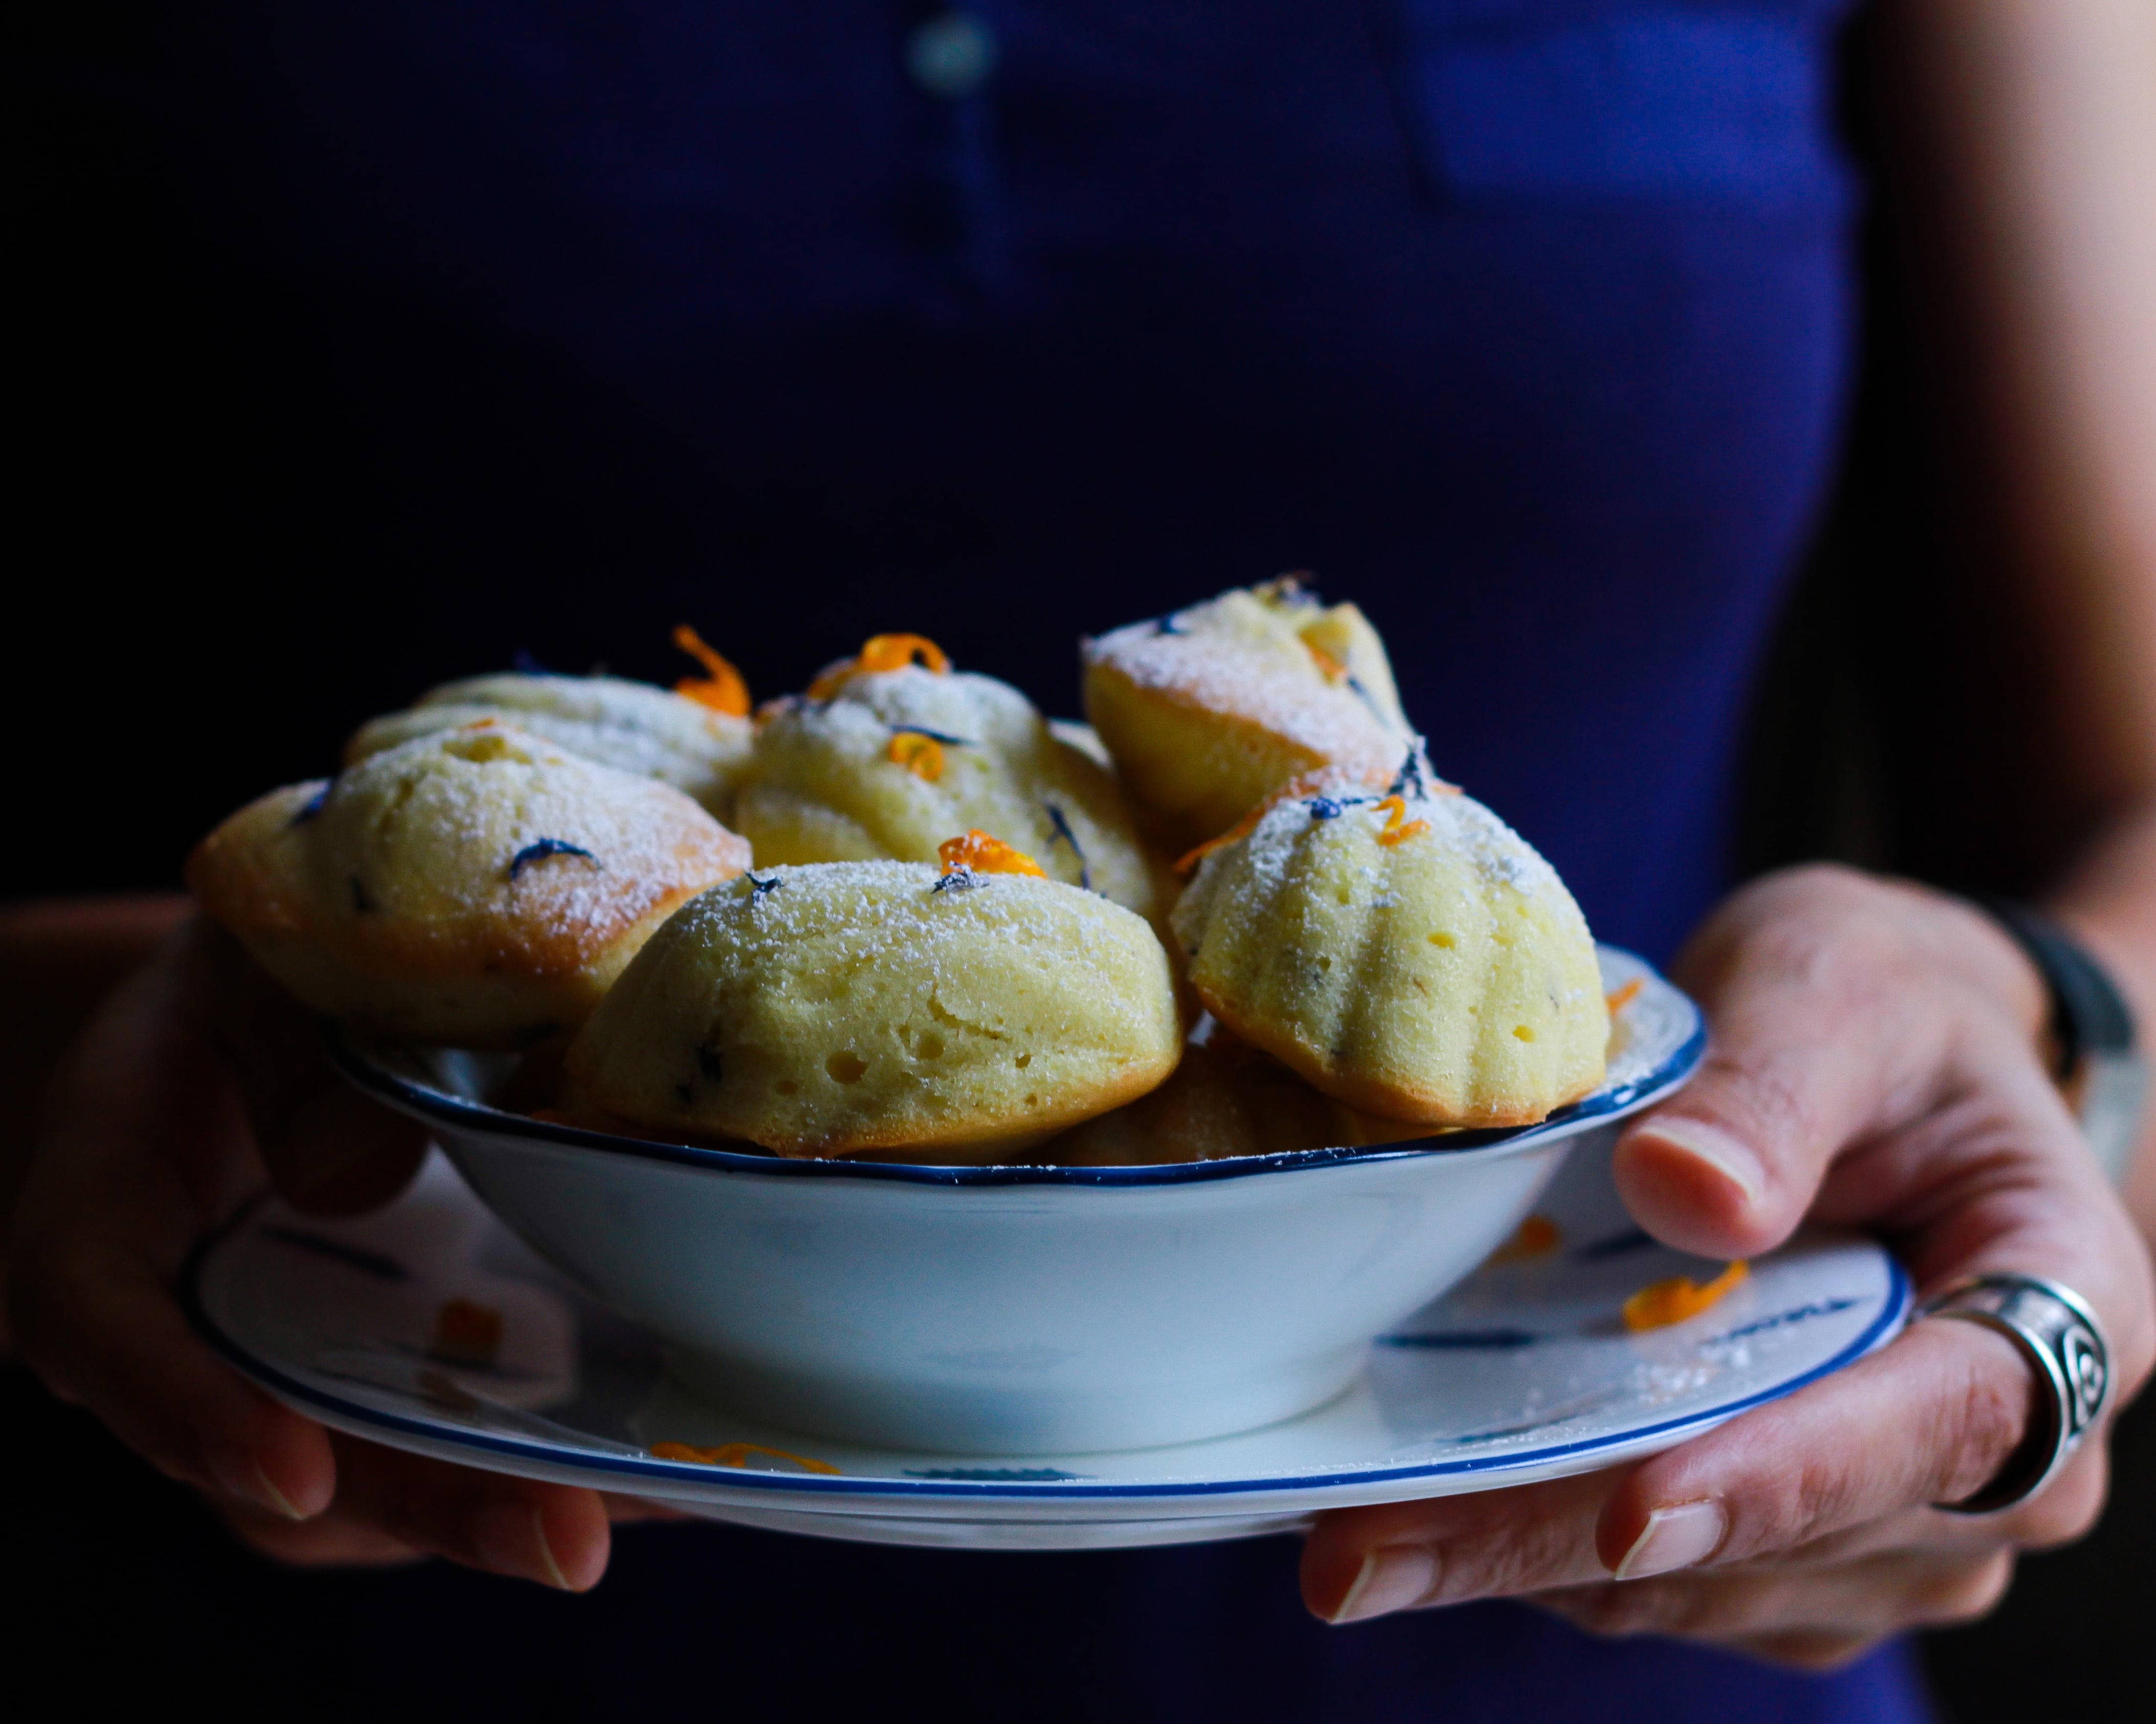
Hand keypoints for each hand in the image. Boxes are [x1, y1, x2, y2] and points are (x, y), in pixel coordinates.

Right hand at [7, 915, 664, 1587]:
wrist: (279, 994)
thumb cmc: (259, 966)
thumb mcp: (258, 964)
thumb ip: (287, 1047)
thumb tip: (358, 1178)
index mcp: (102, 1206)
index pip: (98, 1326)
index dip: (186, 1413)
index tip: (294, 1473)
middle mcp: (193, 1323)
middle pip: (279, 1456)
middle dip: (430, 1505)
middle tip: (567, 1537)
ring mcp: (299, 1358)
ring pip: (382, 1469)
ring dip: (516, 1501)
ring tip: (663, 1503)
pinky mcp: (390, 1359)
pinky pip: (456, 1432)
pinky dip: (560, 1454)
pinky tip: (680, 1463)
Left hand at [1300, 864, 2155, 1666]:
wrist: (1895, 1055)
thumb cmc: (1885, 1007)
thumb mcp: (1837, 990)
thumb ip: (1777, 1088)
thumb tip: (1686, 1194)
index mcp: (2063, 1306)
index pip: (1938, 1426)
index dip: (1785, 1478)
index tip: (1633, 1510)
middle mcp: (2004, 1457)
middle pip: (1789, 1536)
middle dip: (1568, 1545)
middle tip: (1358, 1557)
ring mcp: (1893, 1517)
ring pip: (1705, 1581)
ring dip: (1523, 1565)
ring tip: (1345, 1540)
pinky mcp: (1793, 1536)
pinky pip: (1666, 1579)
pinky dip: (1537, 1547)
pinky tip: (1409, 1512)